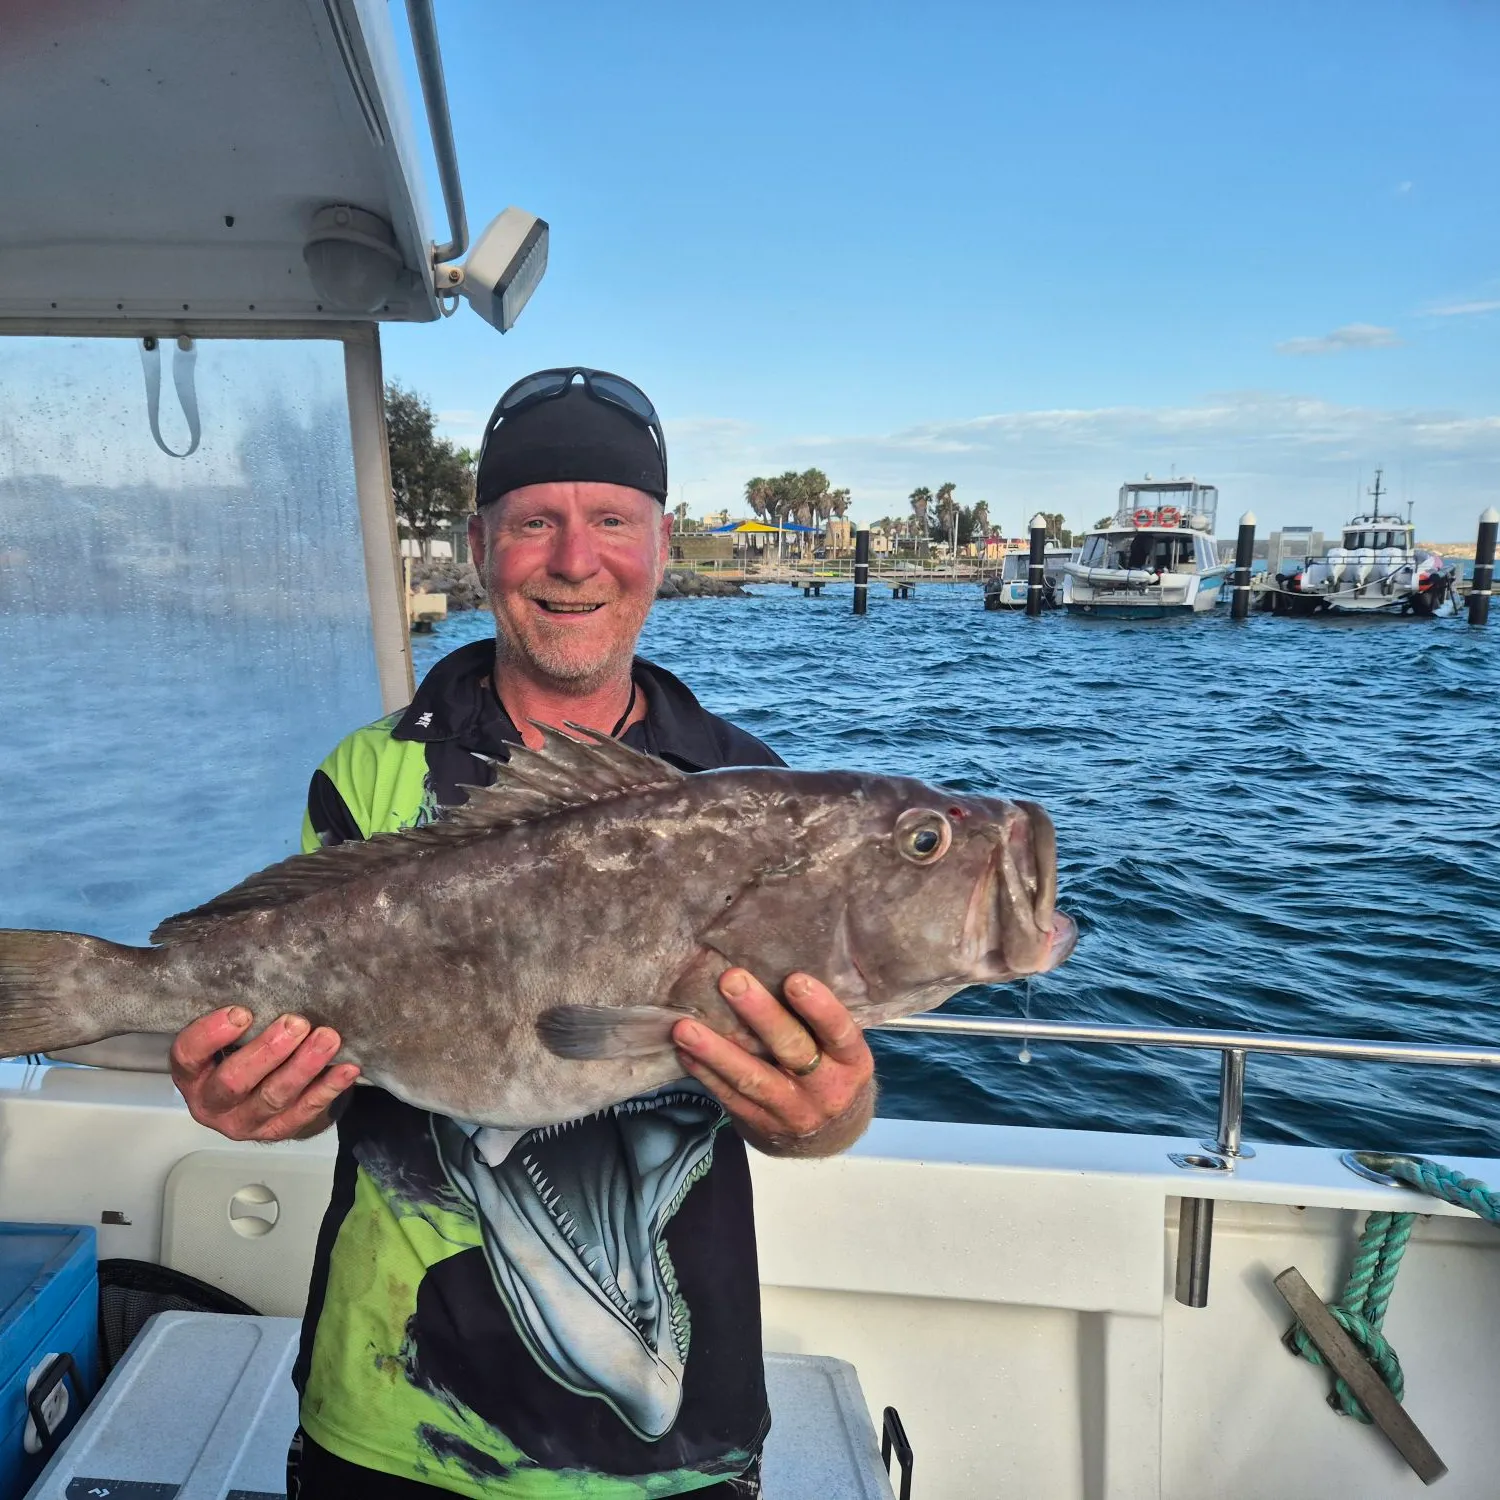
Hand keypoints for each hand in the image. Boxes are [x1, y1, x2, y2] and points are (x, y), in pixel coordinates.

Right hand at [169, 1007, 358, 1142]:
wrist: (258, 1092)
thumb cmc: (241, 1046)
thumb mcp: (228, 1030)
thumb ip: (236, 1006)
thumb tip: (261, 955)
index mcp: (192, 1073)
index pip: (188, 1054)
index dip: (211, 1035)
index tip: (242, 1012)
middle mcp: (212, 1102)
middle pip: (234, 1081)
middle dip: (268, 1051)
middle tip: (297, 1022)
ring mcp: (245, 1121)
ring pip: (273, 1097)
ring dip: (303, 1066)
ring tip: (328, 1038)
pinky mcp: (277, 1131)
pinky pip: (304, 1112)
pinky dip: (328, 1089)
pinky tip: (347, 1067)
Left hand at [672, 970, 875, 1156]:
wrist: (833, 1135)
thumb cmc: (833, 1068)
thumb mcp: (843, 1049)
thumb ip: (819, 1019)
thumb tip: (776, 963)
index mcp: (852, 1062)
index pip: (839, 1032)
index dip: (819, 1008)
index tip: (794, 979)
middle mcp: (826, 1090)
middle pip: (792, 1050)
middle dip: (760, 1015)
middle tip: (731, 981)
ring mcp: (793, 1112)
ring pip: (753, 1079)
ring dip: (716, 1052)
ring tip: (685, 1027)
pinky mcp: (763, 1125)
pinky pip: (731, 1098)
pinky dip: (706, 1073)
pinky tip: (686, 1051)